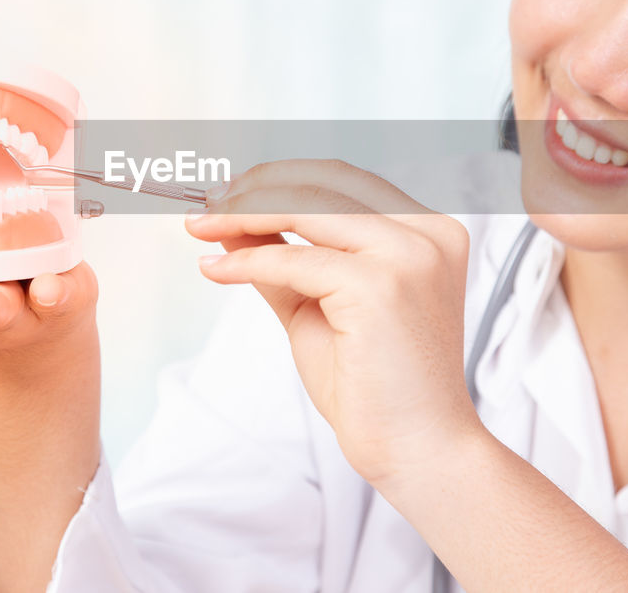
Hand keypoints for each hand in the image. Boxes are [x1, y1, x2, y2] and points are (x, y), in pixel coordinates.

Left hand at [184, 159, 478, 485]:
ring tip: (201, 226)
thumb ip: (281, 256)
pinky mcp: (380, 287)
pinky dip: (246, 262)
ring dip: (242, 214)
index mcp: (426, 231)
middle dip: (255, 189)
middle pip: (324, 184)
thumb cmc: (376, 385)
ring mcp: (409, 257)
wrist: (416, 449)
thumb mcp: (318, 303)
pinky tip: (216, 269)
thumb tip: (230, 220)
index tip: (230, 192)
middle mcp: (426, 234)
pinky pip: (294, 261)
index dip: (280, 178)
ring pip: (307, 211)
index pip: (342, 181)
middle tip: (207, 205)